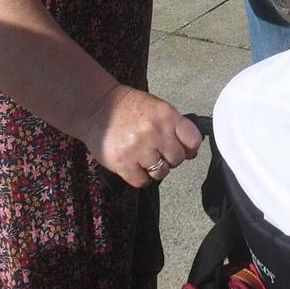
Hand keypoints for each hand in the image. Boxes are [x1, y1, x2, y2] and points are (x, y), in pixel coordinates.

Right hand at [72, 84, 202, 187]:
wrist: (96, 107)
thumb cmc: (128, 108)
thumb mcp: (157, 108)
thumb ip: (175, 127)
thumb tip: (191, 152)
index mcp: (167, 116)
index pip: (193, 141)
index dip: (189, 148)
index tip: (182, 149)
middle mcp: (155, 132)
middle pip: (178, 159)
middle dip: (169, 158)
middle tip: (156, 151)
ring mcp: (138, 148)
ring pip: (161, 172)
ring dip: (154, 169)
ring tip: (143, 157)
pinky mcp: (122, 163)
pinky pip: (142, 181)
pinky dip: (140, 177)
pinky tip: (134, 166)